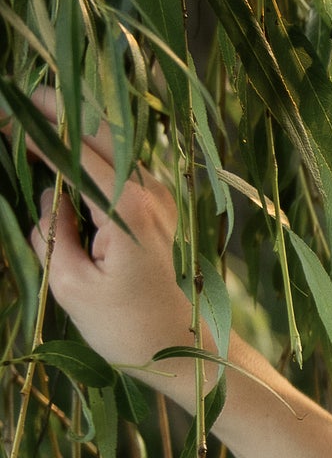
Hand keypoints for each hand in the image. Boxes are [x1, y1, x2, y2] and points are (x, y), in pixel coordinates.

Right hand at [25, 93, 195, 380]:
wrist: (187, 354)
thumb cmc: (126, 327)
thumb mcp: (70, 284)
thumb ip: (52, 231)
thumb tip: (50, 193)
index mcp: (127, 207)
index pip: (75, 151)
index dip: (37, 131)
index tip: (6, 118)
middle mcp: (151, 192)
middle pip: (101, 133)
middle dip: (59, 113)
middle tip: (21, 102)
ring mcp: (163, 198)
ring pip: (116, 148)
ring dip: (78, 133)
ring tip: (38, 125)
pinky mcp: (164, 210)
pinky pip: (124, 170)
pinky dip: (95, 157)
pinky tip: (69, 162)